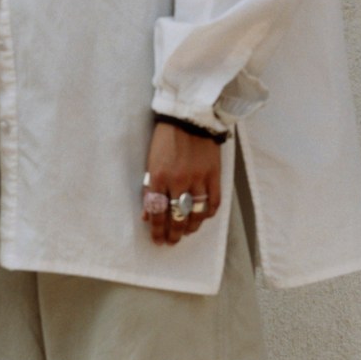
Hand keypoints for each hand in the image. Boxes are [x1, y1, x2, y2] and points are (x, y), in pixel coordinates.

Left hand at [143, 121, 220, 245]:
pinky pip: (214, 201)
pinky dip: (208, 213)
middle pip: (176, 216)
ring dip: (191, 227)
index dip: (157, 230)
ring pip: (196, 213)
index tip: (157, 240)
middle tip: (172, 241)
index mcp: (158, 177)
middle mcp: (178, 180)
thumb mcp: (151, 162)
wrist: (189, 117)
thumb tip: (147, 214)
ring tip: (187, 233)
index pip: (157, 212)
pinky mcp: (214, 174)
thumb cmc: (166, 139)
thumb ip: (149, 189)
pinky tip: (203, 218)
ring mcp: (198, 178)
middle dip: (173, 233)